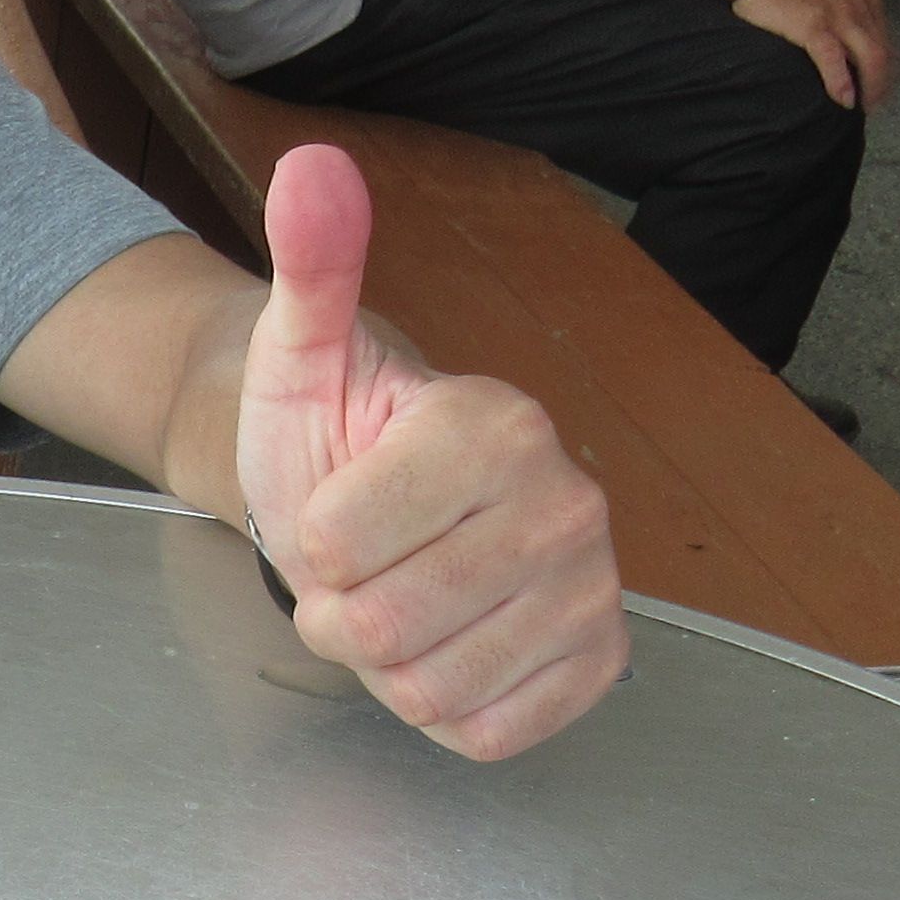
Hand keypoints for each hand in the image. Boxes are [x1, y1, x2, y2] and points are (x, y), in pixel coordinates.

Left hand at [228, 144, 626, 760]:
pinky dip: (444, 709)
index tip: (329, 507)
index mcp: (494, 423)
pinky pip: (488, 733)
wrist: (384, 509)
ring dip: (387, 665)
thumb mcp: (300, 354)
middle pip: (381, 626)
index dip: (306, 544)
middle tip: (357, 567)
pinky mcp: (600, 663)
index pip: (334, 542)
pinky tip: (451, 644)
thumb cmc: (334, 437)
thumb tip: (310, 167)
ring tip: (399, 600)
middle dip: (340, 612)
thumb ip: (311, 267)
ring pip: (428, 689)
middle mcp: (568, 500)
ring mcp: (594, 587)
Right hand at [724, 0, 899, 110]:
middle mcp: (859, 5)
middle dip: (883, 84)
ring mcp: (839, 16)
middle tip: (874, 104)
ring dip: (870, 88)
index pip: (887, 40)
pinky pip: (835, 61)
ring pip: (870, 59)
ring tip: (862, 106)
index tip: (881, 86)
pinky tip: (843, 99)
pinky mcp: (815, 26)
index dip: (888, 69)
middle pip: (884, 53)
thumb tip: (848, 41)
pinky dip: (841, 83)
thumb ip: (846, 13)